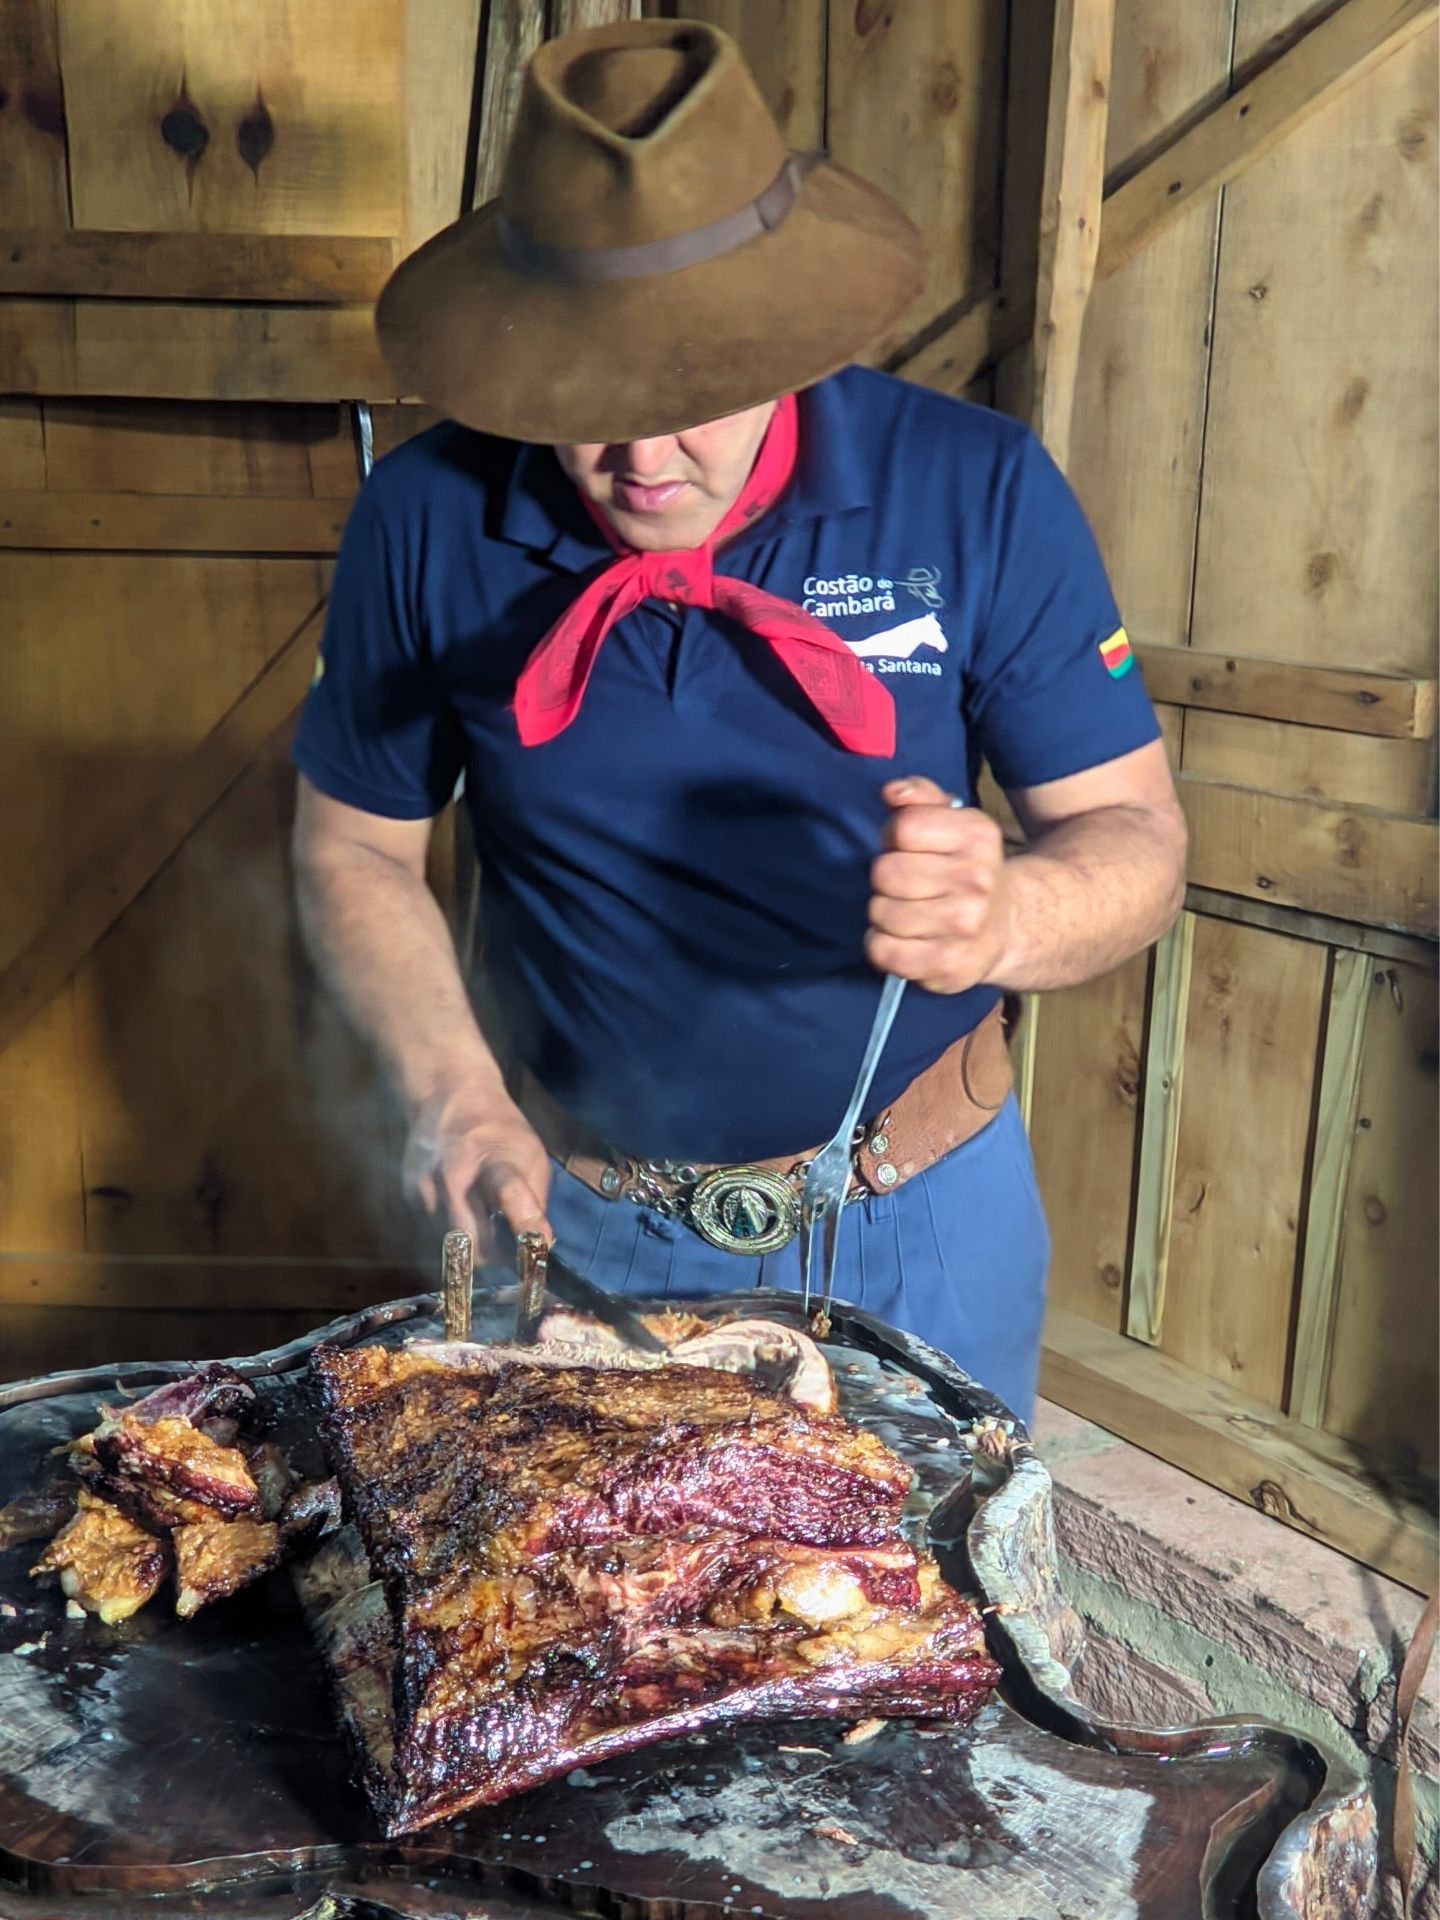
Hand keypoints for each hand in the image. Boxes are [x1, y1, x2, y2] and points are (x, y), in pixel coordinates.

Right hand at [402, 1084, 551, 1246]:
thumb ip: (535, 1200)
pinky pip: (432, 1234)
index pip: (508, 1194)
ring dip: (469, 1251)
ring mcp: (425, 1187)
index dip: (524, 1226)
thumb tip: (541, 1245)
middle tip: (506, 1258)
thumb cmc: (498, 1127)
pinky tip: (461, 1215)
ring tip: (485, 1232)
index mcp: (493, 1159)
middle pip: (469, 1240)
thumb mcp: (530, 1152)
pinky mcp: (408, 1196)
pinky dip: (450, 1236)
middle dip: (490, 1259)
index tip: (537, 1249)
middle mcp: (452, 1176)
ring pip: (447, 1245)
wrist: (446, 1094)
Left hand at [866, 775, 1010, 993]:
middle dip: (886, 879)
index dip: (893, 838)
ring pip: (880, 912)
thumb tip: (893, 793)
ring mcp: (965, 925)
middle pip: (885, 872)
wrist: (1007, 926)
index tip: (909, 850)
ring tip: (906, 914)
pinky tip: (901, 940)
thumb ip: (922, 797)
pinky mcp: (948, 965)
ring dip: (883, 914)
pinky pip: (883, 951)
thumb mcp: (953, 822)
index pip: (903, 828)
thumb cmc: (965, 869)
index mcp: (977, 835)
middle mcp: (977, 879)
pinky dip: (881, 946)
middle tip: (907, 887)